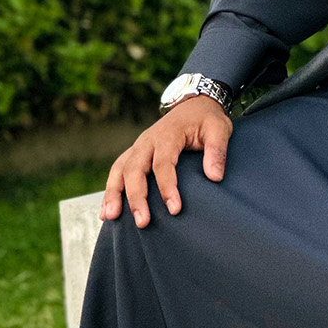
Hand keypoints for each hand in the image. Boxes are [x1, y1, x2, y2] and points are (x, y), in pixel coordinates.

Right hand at [101, 96, 232, 228]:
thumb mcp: (219, 129)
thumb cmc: (207, 120)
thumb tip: (215, 177)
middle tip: (142, 222)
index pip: (163, 164)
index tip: (174, 209)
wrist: (194, 105)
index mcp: (168, 134)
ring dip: (114, 194)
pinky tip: (107, 212)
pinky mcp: (135, 153)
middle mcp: (148, 141)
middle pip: (135, 169)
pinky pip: (118, 171)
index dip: (167, 187)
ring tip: (111, 218)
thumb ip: (217, 151)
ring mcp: (138, 147)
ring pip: (120, 170)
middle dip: (136, 197)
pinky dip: (110, 190)